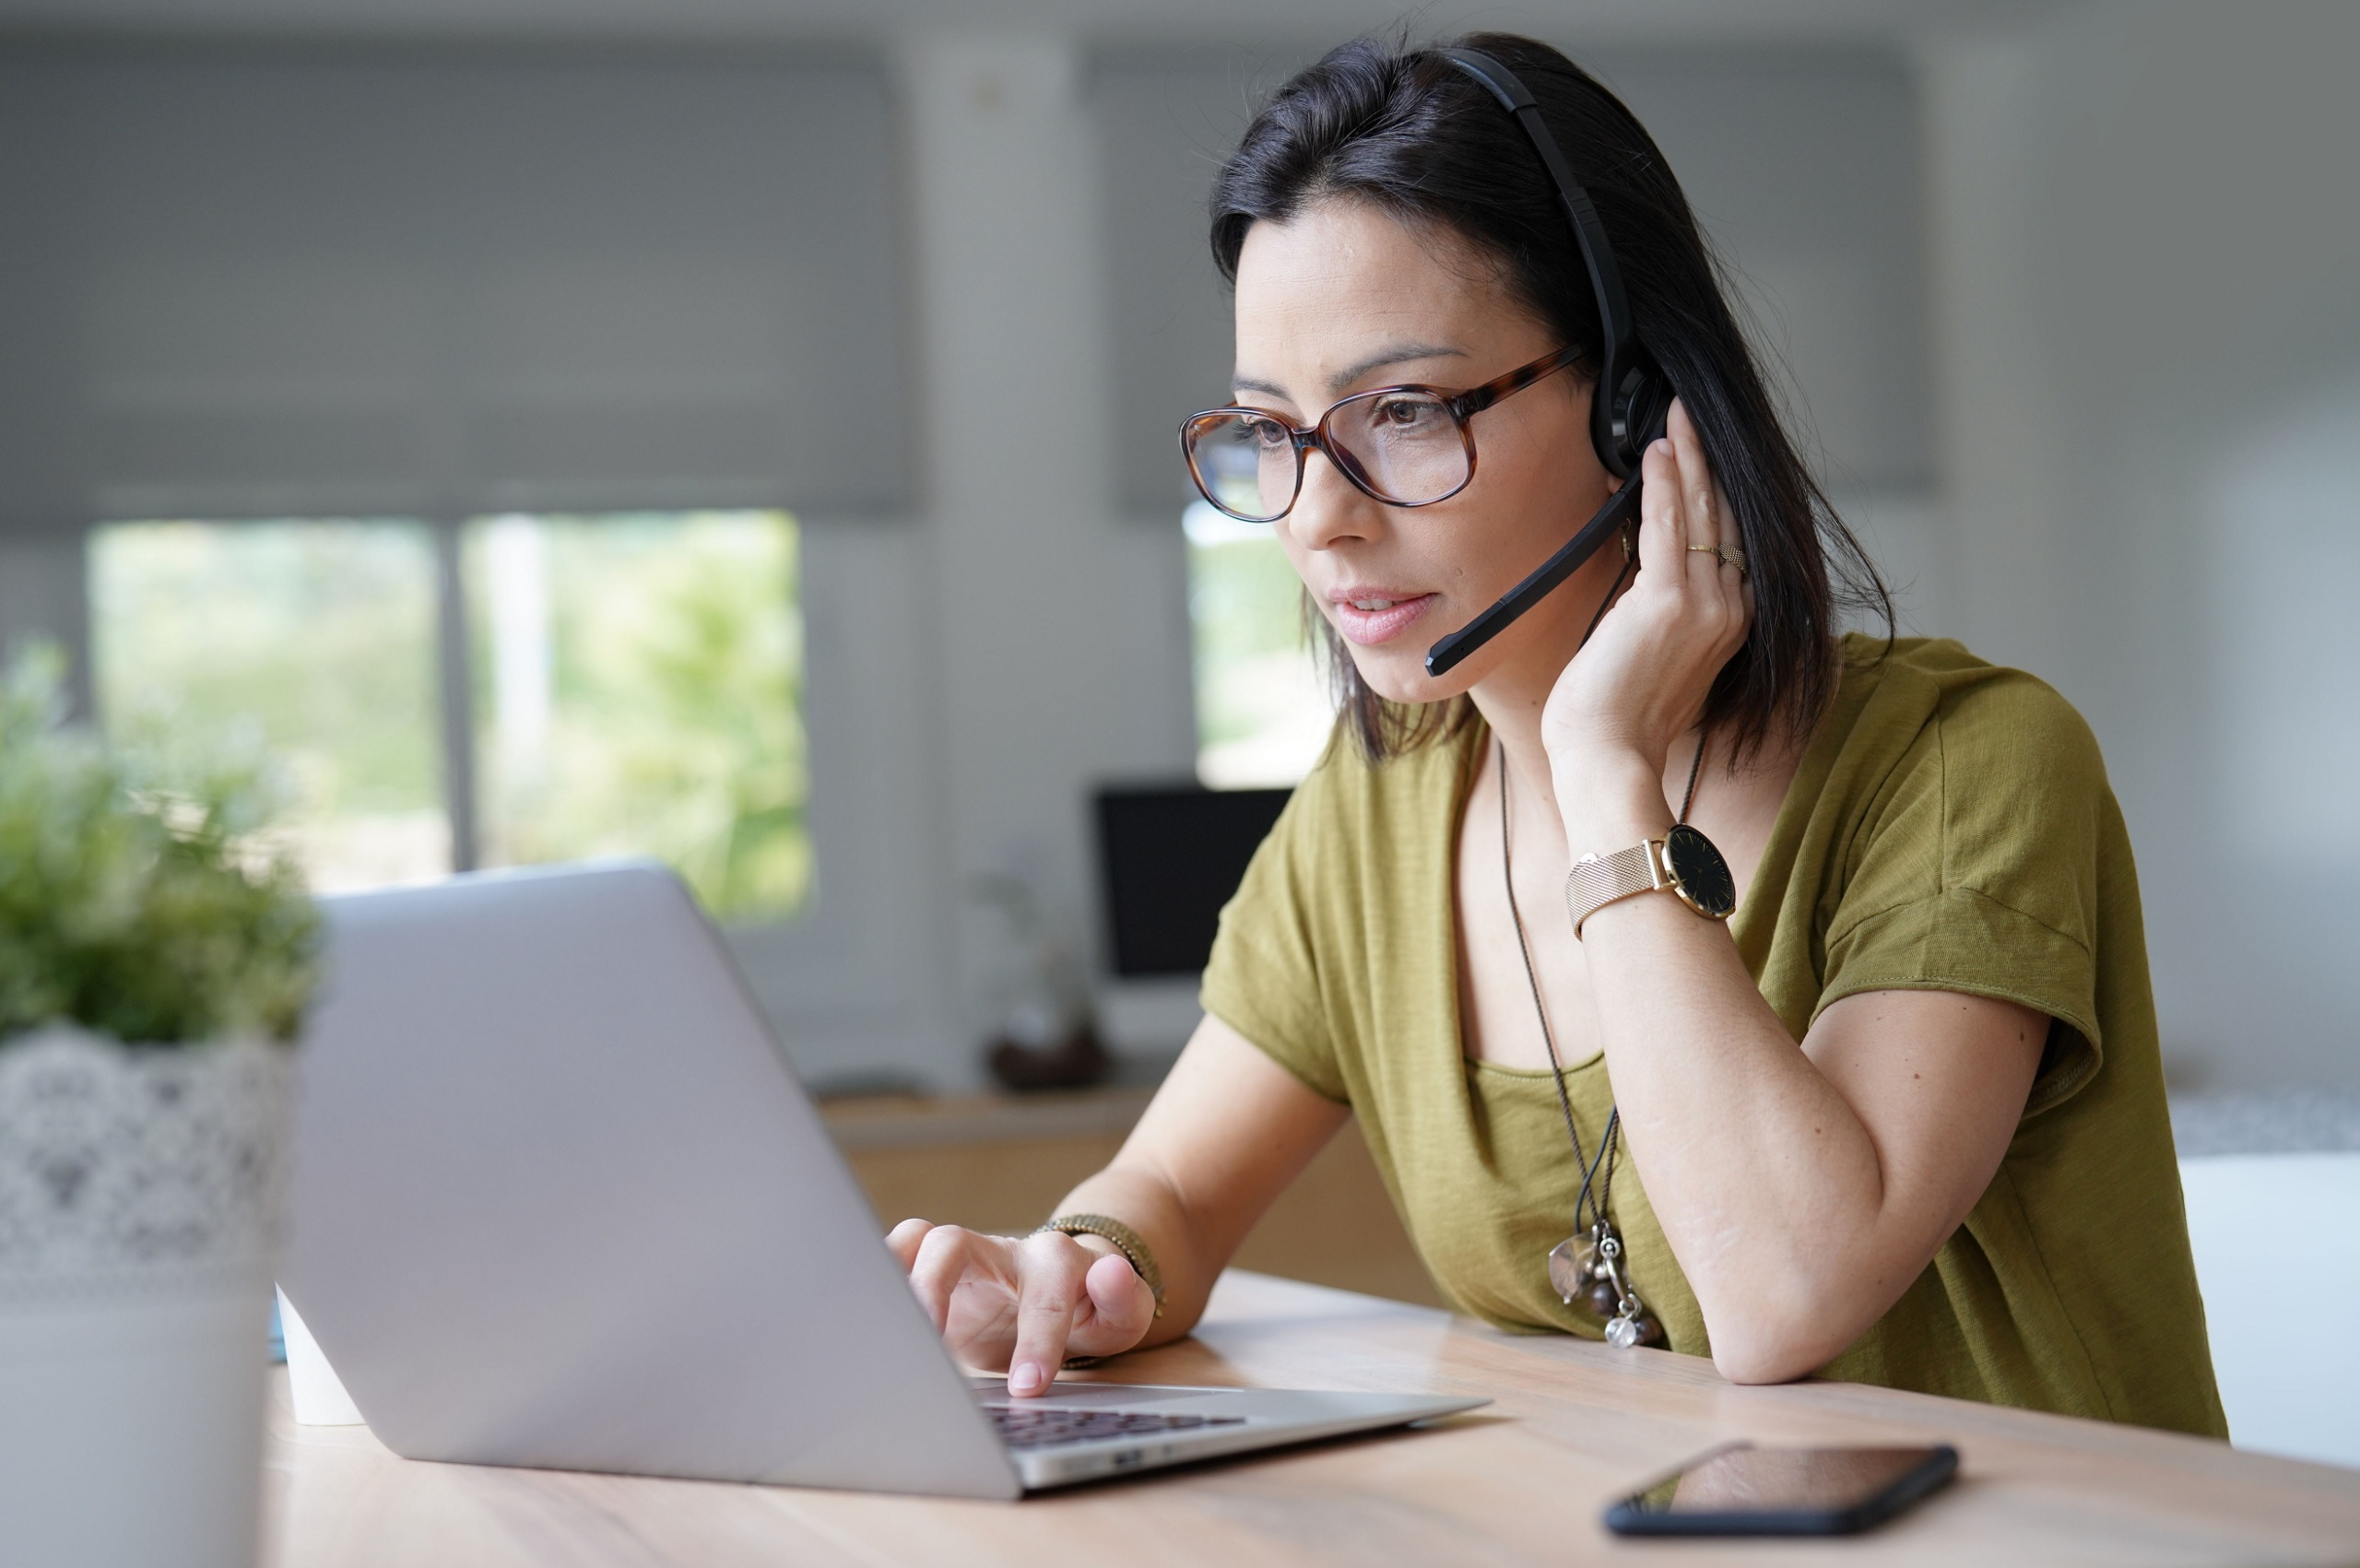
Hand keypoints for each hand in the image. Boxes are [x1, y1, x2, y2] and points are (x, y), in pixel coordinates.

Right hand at [886, 1220, 1157, 1396]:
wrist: (1068, 1293)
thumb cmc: (1090, 1308)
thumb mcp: (1122, 1313)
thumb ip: (1124, 1298)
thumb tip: (1112, 1274)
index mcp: (1052, 1262)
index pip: (1043, 1291)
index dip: (1037, 1339)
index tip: (1027, 1388)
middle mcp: (999, 1251)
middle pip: (952, 1243)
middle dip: (933, 1288)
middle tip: (927, 1341)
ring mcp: (961, 1258)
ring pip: (914, 1241)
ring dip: (891, 1275)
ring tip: (882, 1326)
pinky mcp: (932, 1275)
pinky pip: (896, 1260)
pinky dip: (877, 1283)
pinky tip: (867, 1325)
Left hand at [1540, 398, 1751, 835]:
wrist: (1609, 759)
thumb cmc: (1619, 722)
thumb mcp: (1655, 662)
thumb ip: (1661, 621)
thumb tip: (1639, 593)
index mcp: (1732, 625)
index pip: (1730, 543)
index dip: (1716, 496)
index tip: (1701, 458)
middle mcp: (1730, 610)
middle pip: (1724, 518)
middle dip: (1707, 463)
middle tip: (1692, 416)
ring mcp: (1704, 605)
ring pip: (1701, 513)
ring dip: (1687, 458)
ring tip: (1677, 416)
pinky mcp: (1666, 601)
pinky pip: (1667, 526)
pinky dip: (1663, 483)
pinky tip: (1655, 450)